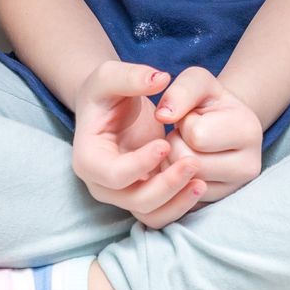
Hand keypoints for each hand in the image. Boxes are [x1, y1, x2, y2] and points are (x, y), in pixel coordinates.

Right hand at [72, 61, 206, 228]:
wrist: (110, 108)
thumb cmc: (106, 92)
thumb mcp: (110, 75)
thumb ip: (132, 75)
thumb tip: (160, 78)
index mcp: (88, 158)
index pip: (113, 174)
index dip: (140, 163)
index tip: (165, 143)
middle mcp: (102, 185)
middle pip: (134, 200)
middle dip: (166, 186)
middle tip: (194, 163)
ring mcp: (122, 194)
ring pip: (150, 213)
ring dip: (177, 201)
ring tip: (201, 181)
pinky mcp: (142, 196)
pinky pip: (161, 212)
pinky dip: (180, 205)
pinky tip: (199, 185)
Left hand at [152, 67, 263, 210]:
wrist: (219, 124)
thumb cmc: (207, 101)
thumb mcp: (197, 82)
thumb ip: (181, 91)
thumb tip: (163, 116)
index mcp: (249, 131)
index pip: (197, 135)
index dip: (186, 122)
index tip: (196, 117)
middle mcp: (249, 166)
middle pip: (189, 163)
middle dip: (176, 144)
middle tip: (187, 134)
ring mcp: (234, 189)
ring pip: (184, 183)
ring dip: (172, 162)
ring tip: (186, 147)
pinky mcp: (216, 203)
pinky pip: (181, 198)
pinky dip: (175, 180)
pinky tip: (184, 165)